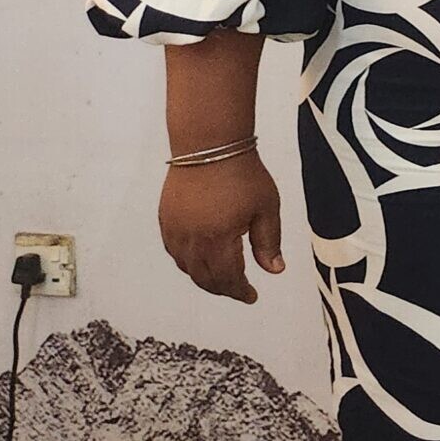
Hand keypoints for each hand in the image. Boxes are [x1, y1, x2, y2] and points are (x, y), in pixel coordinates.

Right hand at [158, 152, 282, 303]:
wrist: (210, 145)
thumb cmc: (243, 174)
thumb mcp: (266, 208)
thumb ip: (269, 242)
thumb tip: (274, 270)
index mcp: (218, 239)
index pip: (228, 278)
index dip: (240, 291)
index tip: (252, 296)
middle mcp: (191, 240)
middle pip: (204, 278)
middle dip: (223, 288)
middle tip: (239, 291)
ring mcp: (174, 230)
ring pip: (187, 267)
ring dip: (204, 278)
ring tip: (223, 278)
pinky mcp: (165, 219)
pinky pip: (174, 252)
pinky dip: (188, 263)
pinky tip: (200, 260)